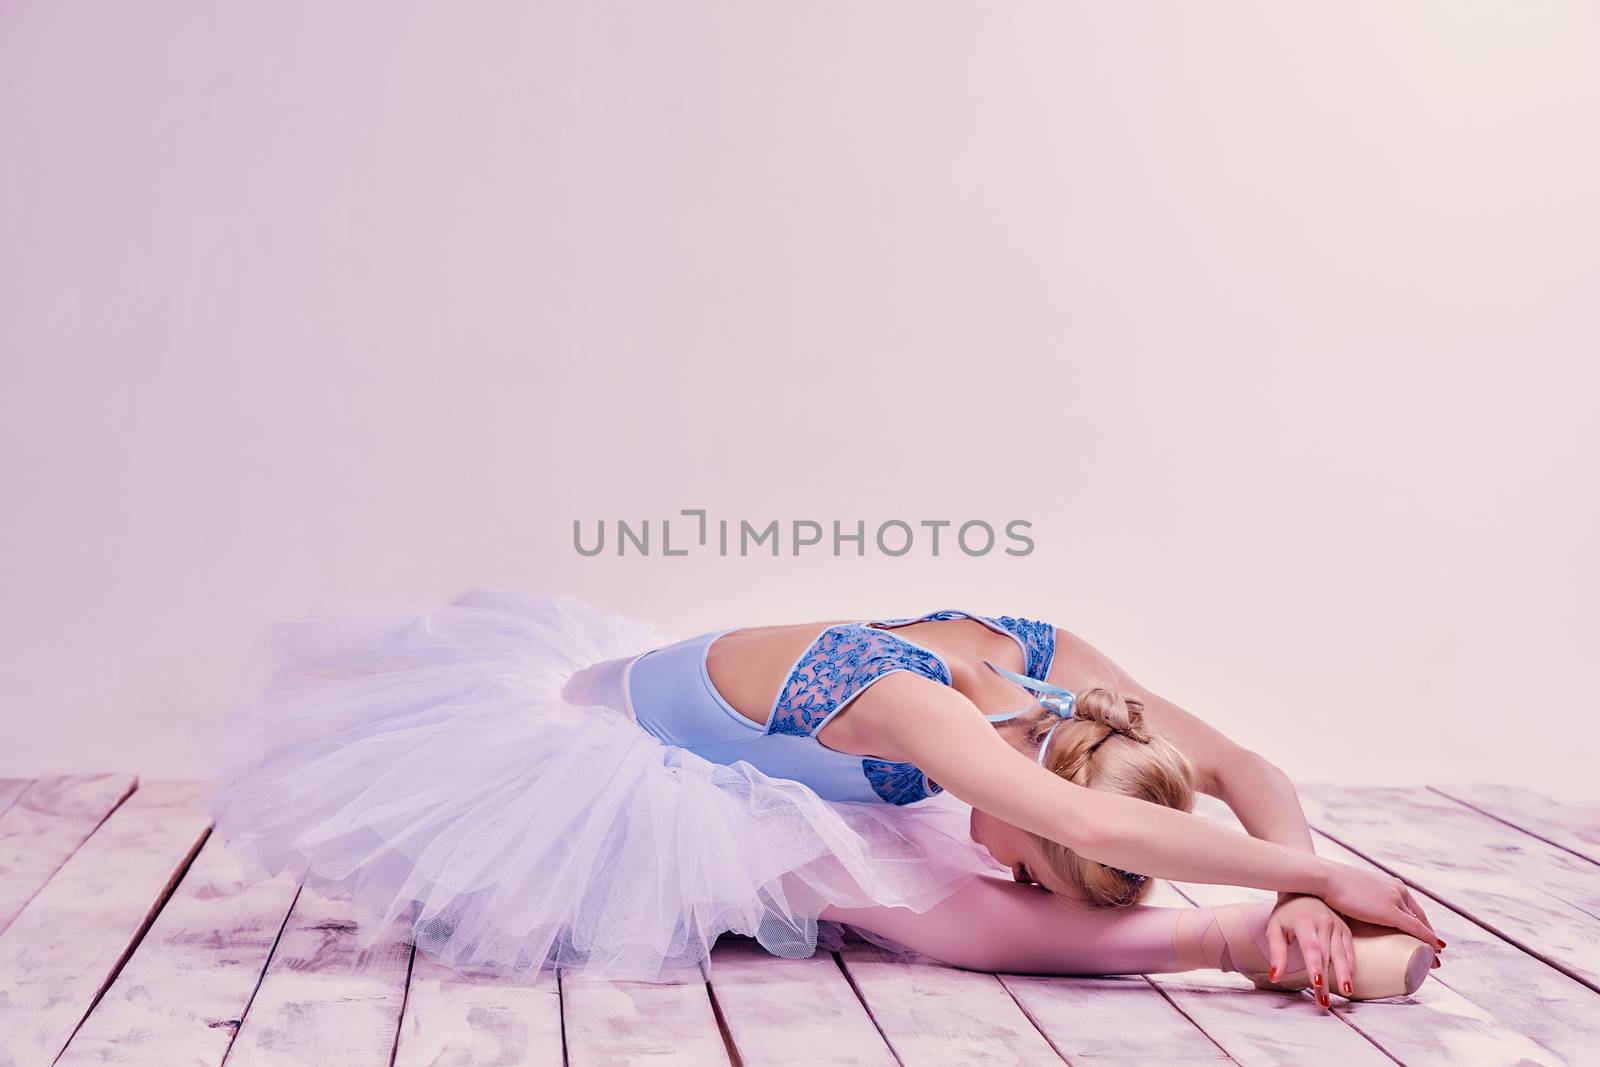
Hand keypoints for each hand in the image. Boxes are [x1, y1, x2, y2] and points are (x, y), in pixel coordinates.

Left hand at [1266, 894, 1350, 1009]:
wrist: (1305, 890)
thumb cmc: (1287, 913)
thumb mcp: (1275, 929)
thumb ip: (1277, 953)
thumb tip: (1275, 977)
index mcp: (1305, 922)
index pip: (1312, 947)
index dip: (1315, 966)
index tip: (1317, 983)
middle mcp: (1324, 923)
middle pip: (1327, 956)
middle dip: (1327, 980)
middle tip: (1325, 1002)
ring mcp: (1337, 926)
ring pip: (1342, 954)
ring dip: (1344, 975)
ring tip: (1346, 992)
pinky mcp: (1345, 930)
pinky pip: (1350, 950)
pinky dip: (1350, 966)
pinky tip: (1350, 981)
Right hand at [1318, 860, 1439, 948]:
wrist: (1324, 878)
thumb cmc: (1330, 884)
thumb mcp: (1353, 890)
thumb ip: (1360, 900)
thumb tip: (1352, 912)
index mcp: (1390, 883)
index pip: (1411, 906)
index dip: (1419, 923)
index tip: (1422, 936)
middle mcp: (1398, 889)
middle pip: (1420, 916)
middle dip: (1428, 934)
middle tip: (1433, 950)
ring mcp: (1396, 899)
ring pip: (1420, 924)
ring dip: (1430, 942)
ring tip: (1434, 958)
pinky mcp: (1391, 911)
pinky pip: (1416, 929)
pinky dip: (1428, 940)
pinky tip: (1434, 951)